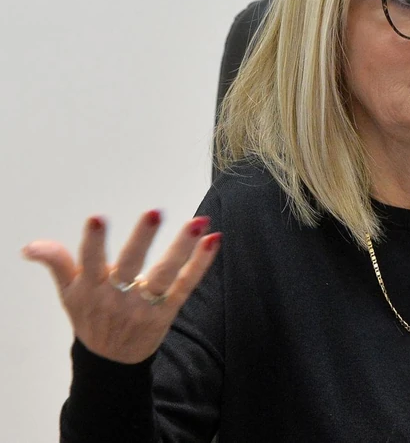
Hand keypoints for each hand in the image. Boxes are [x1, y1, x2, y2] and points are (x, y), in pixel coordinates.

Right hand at [22, 210, 220, 364]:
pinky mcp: (168, 310)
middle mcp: (119, 296)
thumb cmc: (91, 317)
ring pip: (165, 275)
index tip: (98, 219)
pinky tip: (213, 241)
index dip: (94, 242)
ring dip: (183, 248)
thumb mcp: (68, 293)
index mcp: (92, 289)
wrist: (111, 361)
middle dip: (142, 240)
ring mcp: (146, 304)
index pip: (90, 262)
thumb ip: (56, 263)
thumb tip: (30, 246)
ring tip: (198, 222)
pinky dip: (202, 264)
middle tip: (154, 212)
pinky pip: (187, 285)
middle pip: (131, 265)